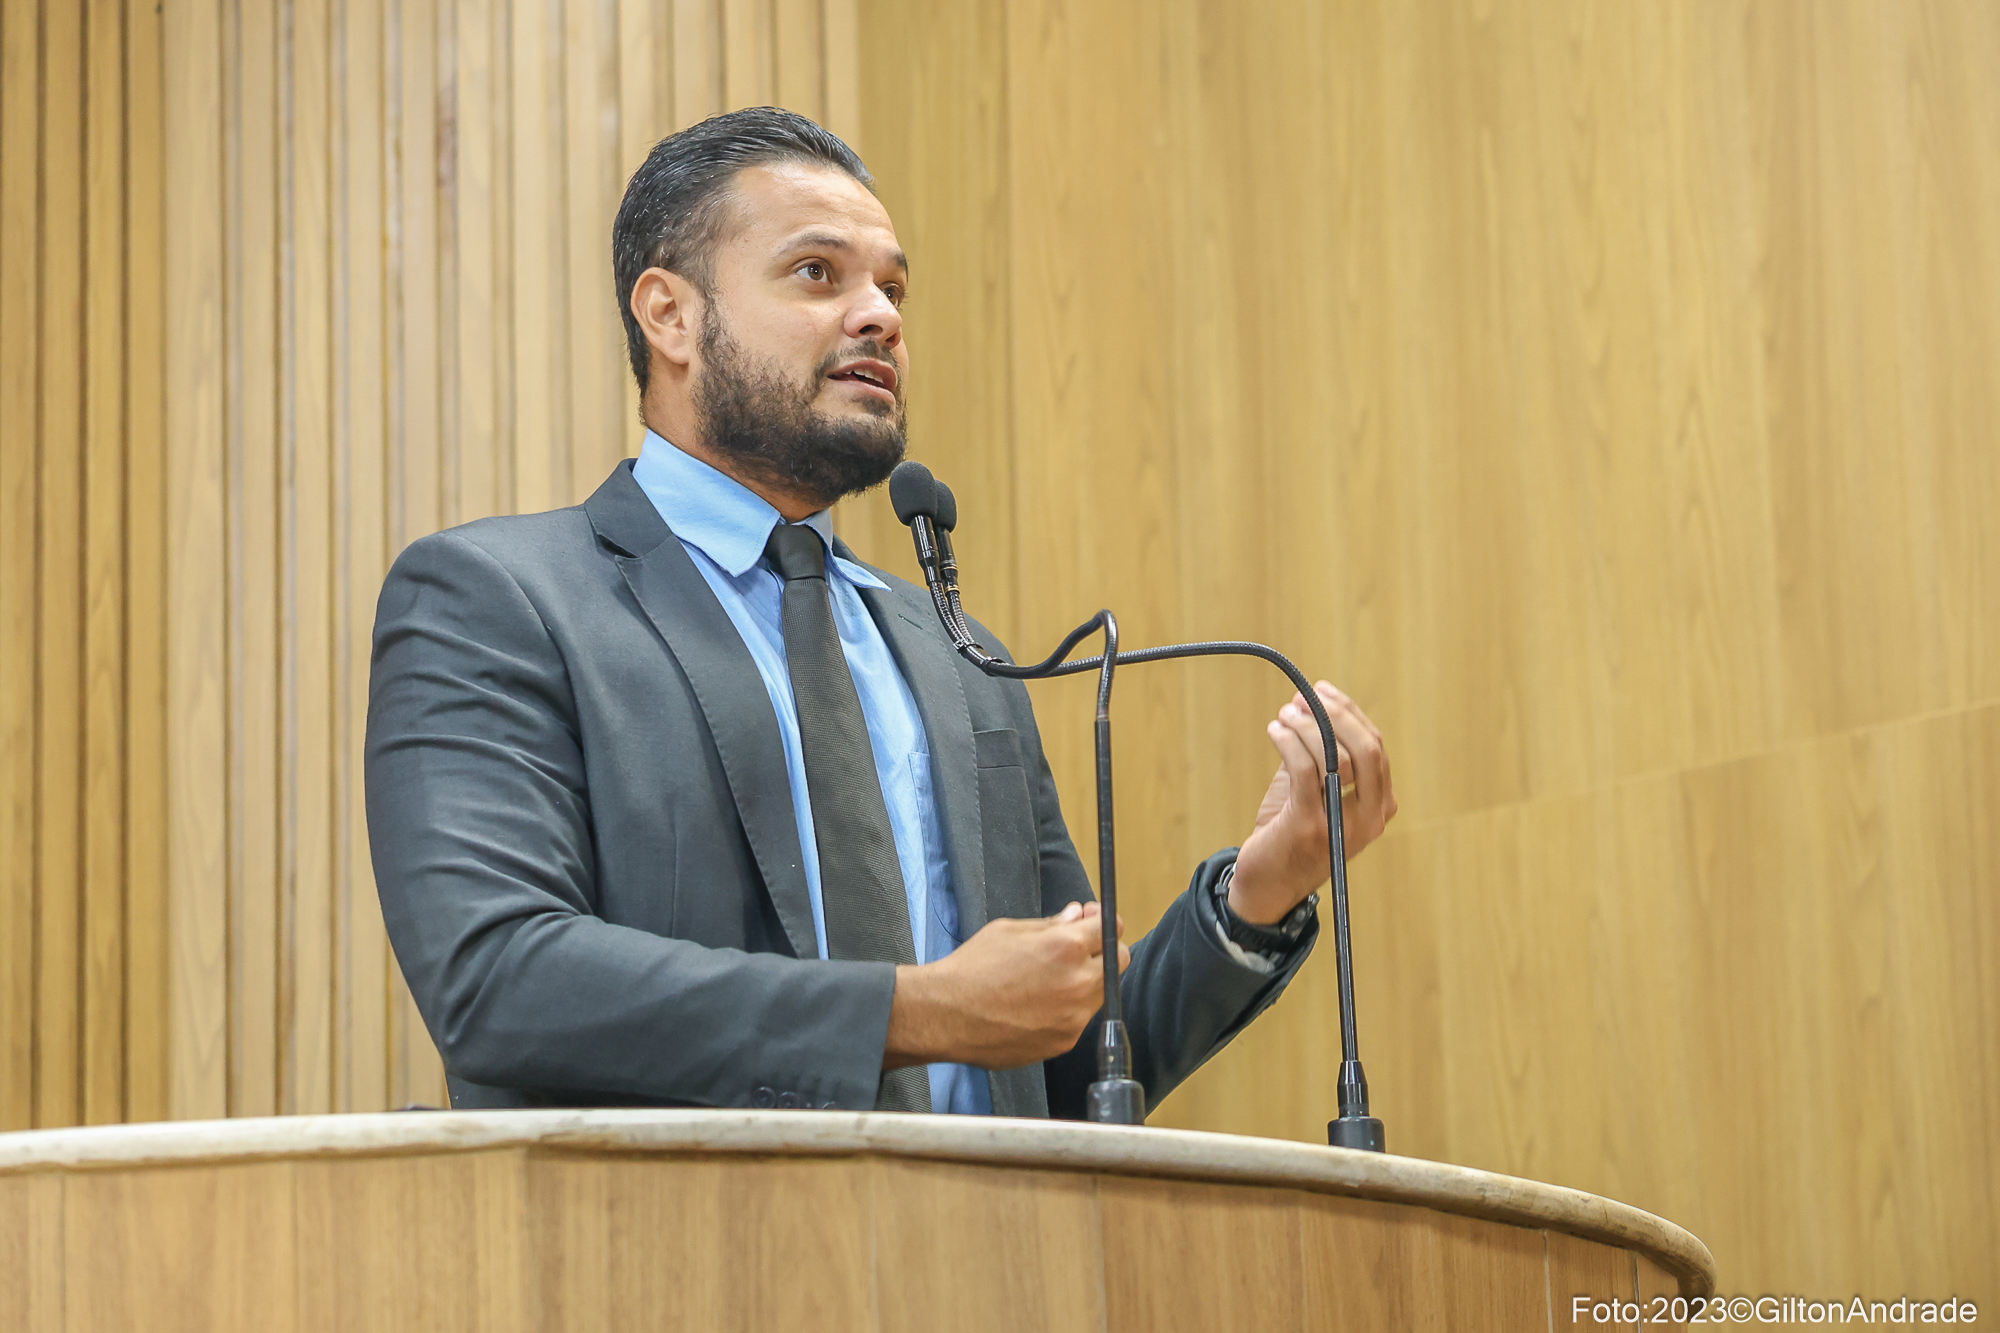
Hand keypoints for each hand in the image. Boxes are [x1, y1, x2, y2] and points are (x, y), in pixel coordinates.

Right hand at [884, 901, 1129, 1070]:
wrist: (947, 1015)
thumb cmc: (972, 968)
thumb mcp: (1010, 931)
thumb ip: (1051, 924)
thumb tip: (1076, 916)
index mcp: (1066, 947)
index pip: (1110, 928)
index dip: (1102, 921)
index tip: (1093, 921)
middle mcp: (1079, 982)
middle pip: (1118, 961)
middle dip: (1102, 950)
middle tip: (1078, 948)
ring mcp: (1074, 1016)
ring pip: (1101, 992)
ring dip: (1087, 980)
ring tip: (1051, 979)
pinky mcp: (1065, 1041)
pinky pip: (1080, 1018)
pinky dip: (1069, 1008)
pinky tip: (1040, 1003)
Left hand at [1229, 680, 1396, 923]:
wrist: (1268, 885)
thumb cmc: (1291, 831)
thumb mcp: (1313, 789)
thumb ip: (1320, 752)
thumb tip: (1310, 701)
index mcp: (1380, 807)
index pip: (1377, 747)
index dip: (1350, 713)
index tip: (1323, 691)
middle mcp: (1371, 819)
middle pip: (1368, 749)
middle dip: (1336, 714)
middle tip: (1306, 697)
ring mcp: (1341, 825)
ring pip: (1336, 756)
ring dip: (1306, 725)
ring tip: (1284, 715)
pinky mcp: (1308, 826)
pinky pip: (1304, 768)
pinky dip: (1289, 740)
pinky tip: (1275, 730)